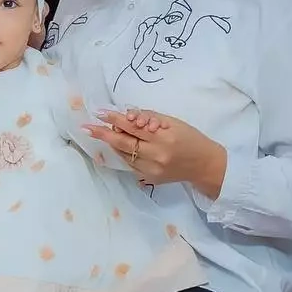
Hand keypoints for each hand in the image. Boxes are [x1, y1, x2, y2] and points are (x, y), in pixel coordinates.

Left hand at [84, 108, 227, 196]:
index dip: (115, 119)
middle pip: (123, 142)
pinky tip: (119, 146)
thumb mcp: (173, 122)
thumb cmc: (191, 138)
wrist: (204, 165)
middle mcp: (156, 155)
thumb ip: (149, 119)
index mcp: (164, 137)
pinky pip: (130, 164)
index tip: (100, 113)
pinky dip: (123, 153)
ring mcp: (151, 170)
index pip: (133, 126)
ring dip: (112, 143)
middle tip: (87, 127)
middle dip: (103, 134)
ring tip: (103, 133)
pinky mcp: (150, 178)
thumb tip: (126, 118)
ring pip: (124, 155)